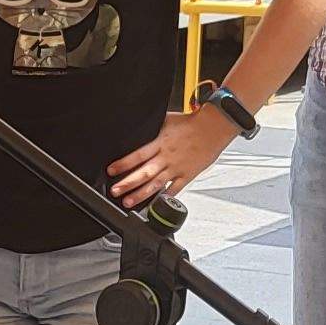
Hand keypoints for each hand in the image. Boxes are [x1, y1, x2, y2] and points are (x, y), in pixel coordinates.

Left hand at [109, 106, 237, 208]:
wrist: (214, 127)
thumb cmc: (193, 122)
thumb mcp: (167, 120)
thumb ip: (153, 128)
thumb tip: (141, 127)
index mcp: (160, 143)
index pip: (137, 155)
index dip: (123, 163)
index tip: (111, 170)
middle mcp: (167, 157)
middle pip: (144, 173)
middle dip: (128, 183)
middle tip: (115, 191)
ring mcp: (177, 168)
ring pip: (156, 184)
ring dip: (141, 194)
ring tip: (129, 202)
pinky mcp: (188, 175)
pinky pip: (176, 189)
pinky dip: (167, 197)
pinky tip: (157, 204)